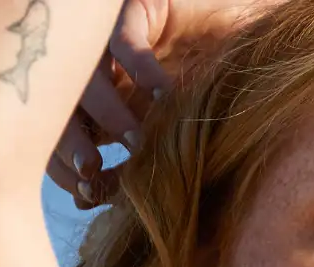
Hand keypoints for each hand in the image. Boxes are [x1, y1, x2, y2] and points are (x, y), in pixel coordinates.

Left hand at [48, 0, 266, 209]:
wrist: (249, 46)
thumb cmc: (213, 99)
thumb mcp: (171, 140)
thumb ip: (135, 166)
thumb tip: (85, 201)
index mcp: (97, 110)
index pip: (65, 139)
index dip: (65, 167)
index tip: (88, 192)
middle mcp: (97, 77)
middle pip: (64, 109)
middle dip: (71, 143)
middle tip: (92, 170)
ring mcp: (110, 44)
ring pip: (89, 80)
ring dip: (109, 115)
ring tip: (137, 141)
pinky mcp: (133, 11)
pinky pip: (126, 44)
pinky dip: (143, 72)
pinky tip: (165, 96)